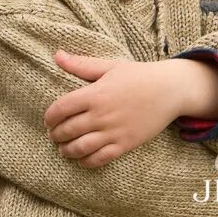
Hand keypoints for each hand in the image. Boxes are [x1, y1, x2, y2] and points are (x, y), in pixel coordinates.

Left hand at [44, 52, 197, 167]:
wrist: (169, 90)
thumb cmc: (138, 75)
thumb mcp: (109, 66)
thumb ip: (81, 64)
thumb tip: (56, 55)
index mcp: (94, 94)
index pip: (61, 108)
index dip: (49, 117)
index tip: (47, 120)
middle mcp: (101, 114)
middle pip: (68, 130)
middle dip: (55, 135)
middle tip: (53, 135)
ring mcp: (113, 131)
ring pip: (81, 147)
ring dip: (67, 150)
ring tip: (63, 149)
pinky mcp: (125, 144)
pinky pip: (101, 158)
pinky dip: (87, 162)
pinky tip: (81, 159)